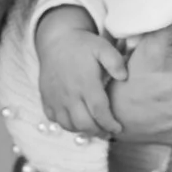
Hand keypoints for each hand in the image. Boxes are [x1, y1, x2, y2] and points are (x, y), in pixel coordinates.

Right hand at [35, 20, 126, 137]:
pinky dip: (66, 124)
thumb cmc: (82, 45)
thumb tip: (124, 77)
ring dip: (83, 130)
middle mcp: (69, 94)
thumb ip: (115, 61)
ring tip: (94, 128)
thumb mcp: (102, 46)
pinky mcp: (46, 99)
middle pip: (84, 124)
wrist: (56, 40)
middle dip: (98, 132)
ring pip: (69, 125)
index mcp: (85, 83)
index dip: (109, 124)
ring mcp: (55, 98)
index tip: (118, 128)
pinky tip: (76, 120)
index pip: (99, 112)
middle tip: (108, 132)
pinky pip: (55, 120)